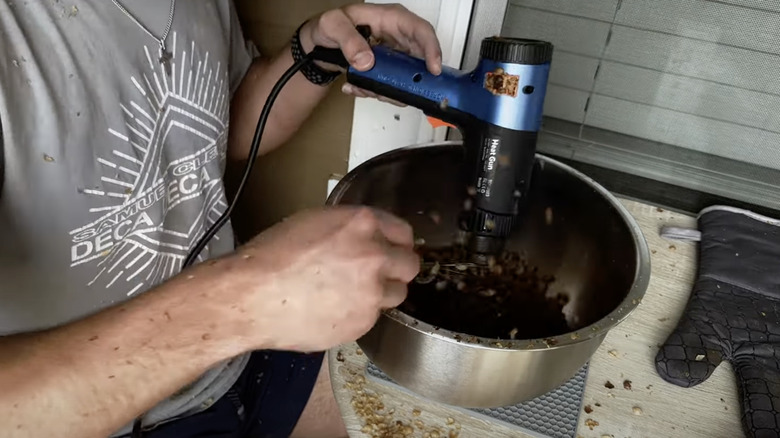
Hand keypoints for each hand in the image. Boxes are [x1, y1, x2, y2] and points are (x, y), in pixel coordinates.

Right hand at [226, 206, 419, 352]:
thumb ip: (350, 229)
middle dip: (395, 270)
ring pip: (397, 294)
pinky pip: (373, 317)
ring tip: (351, 294)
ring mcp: (372, 292)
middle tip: (376, 275)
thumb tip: (367, 238)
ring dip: (381, 294)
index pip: (403, 232)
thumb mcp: (315, 222)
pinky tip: (334, 310)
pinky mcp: (363, 322)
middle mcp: (374, 255)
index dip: (396, 242)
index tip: (391, 249)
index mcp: (362, 223)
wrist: (251, 296)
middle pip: (409, 265)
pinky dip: (360, 315)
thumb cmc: (272, 256)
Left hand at [299, 3, 442, 106]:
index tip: (433, 69)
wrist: (322, 42)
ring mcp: (394, 55)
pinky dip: (375, 91)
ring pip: (405, 78)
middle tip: (391, 91)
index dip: (432, 49)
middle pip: (418, 60)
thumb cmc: (330, 26)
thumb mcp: (333, 25)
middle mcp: (398, 36)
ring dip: (386, 90)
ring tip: (364, 87)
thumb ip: (348, 41)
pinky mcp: (388, 70)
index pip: (421, 30)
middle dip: (406, 80)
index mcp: (392, 18)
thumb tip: (367, 61)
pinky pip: (391, 85)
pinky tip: (357, 86)